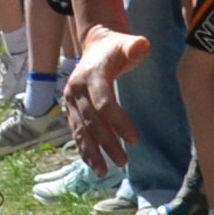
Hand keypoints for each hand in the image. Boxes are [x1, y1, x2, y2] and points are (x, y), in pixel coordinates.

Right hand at [60, 20, 150, 159]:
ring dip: (91, 152)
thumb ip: (134, 45)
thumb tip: (142, 45)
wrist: (95, 45)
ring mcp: (70, 100)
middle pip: (92, 121)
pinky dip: (83, 148)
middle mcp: (76, 90)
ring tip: (103, 172)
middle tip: (123, 161)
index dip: (118, 122)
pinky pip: (76, 131)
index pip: (104, 103)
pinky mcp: (70, 108)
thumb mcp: (126, 42)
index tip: (134, 139)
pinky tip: (92, 164)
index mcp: (91, 76)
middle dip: (107, 143)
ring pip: (81, 130)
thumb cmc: (116, 46)